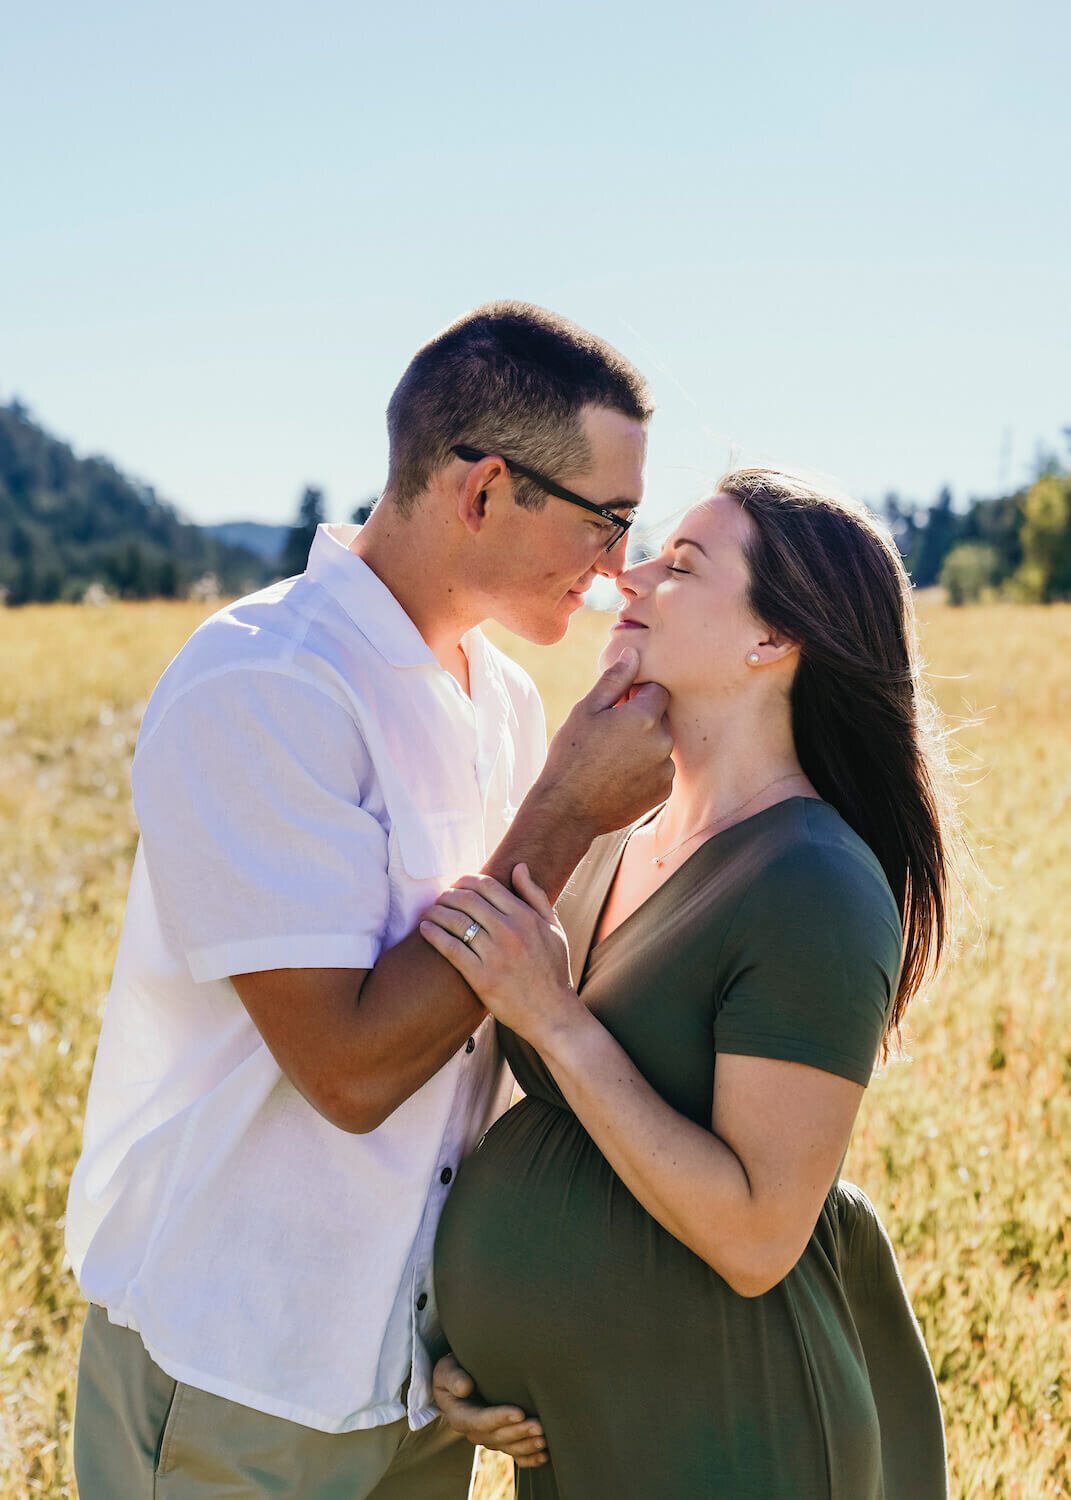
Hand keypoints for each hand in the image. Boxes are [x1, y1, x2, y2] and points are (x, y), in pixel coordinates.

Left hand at [419, 865, 582, 1047]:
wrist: (552, 1013)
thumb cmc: (553, 970)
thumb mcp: (553, 928)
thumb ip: (535, 896)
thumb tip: (519, 866)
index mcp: (526, 917)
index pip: (488, 886)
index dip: (466, 880)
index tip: (456, 884)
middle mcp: (510, 932)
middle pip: (468, 900)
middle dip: (448, 894)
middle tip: (440, 898)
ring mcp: (495, 955)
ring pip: (456, 921)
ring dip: (437, 912)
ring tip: (429, 912)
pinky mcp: (481, 977)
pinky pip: (451, 948)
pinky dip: (434, 935)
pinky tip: (425, 929)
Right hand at [432, 1353, 547, 1468]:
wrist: (456, 1382)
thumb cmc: (452, 1373)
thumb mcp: (446, 1371)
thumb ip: (453, 1378)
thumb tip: (464, 1388)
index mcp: (460, 1416)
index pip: (480, 1421)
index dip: (500, 1418)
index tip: (519, 1413)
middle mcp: (474, 1432)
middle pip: (498, 1436)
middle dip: (519, 1433)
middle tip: (540, 1427)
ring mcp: (488, 1438)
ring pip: (508, 1447)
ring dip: (527, 1445)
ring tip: (545, 1439)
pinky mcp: (500, 1439)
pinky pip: (514, 1454)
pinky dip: (529, 1458)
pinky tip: (544, 1456)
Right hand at [536, 648, 672, 837]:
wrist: (567, 809)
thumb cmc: (571, 755)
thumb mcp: (586, 710)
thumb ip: (614, 679)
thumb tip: (633, 653)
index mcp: (645, 717)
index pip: (658, 690)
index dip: (638, 695)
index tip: (617, 708)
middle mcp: (663, 742)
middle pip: (661, 718)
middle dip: (642, 721)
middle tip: (609, 735)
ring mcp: (665, 769)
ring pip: (661, 746)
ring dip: (645, 746)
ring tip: (612, 759)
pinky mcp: (663, 792)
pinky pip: (660, 771)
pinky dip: (646, 770)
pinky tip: (619, 776)